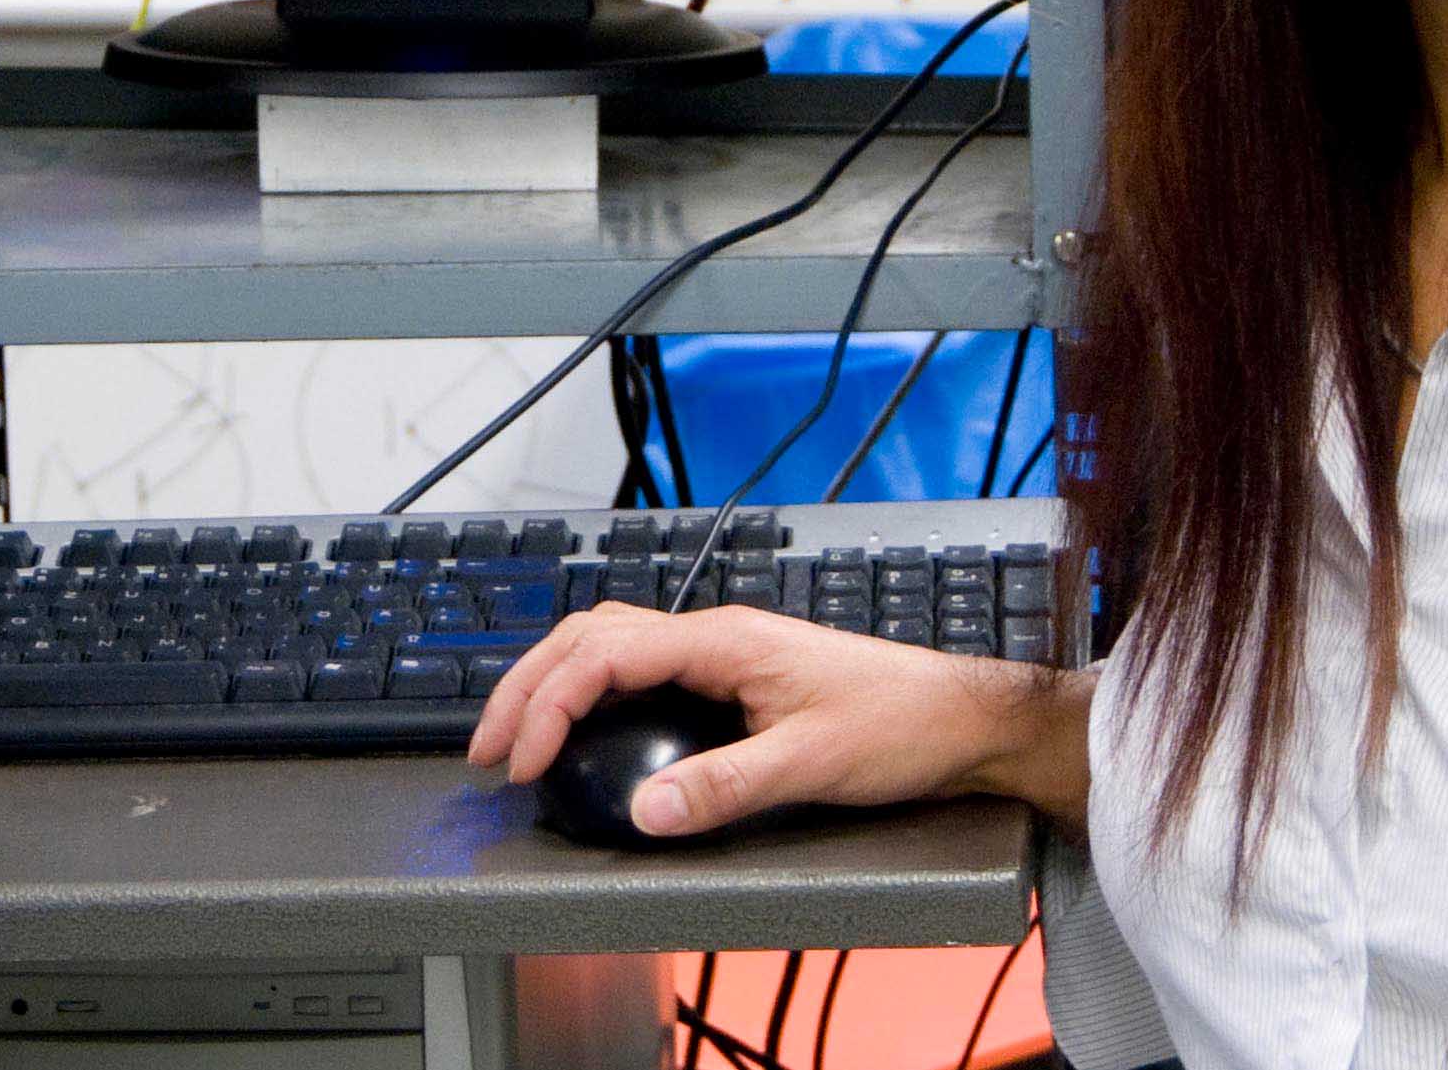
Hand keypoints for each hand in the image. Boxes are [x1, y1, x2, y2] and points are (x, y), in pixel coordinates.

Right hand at [468, 603, 1093, 837]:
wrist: (960, 717)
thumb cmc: (898, 726)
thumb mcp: (809, 765)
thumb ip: (722, 789)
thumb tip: (644, 811)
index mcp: (723, 640)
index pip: (604, 654)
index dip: (548, 703)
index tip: (519, 757)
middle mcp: (716, 635)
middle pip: (591, 636)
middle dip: (527, 684)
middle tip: (487, 746)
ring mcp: (724, 651)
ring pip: (612, 644)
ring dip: (556, 683)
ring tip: (519, 734)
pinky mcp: (734, 674)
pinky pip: (642, 668)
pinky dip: (594, 692)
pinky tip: (587, 728)